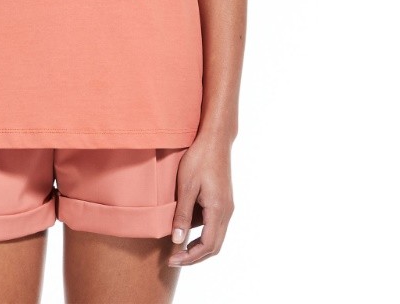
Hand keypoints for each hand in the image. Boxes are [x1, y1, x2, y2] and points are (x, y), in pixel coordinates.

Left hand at [168, 134, 234, 265]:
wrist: (215, 139)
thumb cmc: (199, 158)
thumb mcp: (186, 185)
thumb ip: (182, 214)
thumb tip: (177, 241)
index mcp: (218, 210)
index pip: (207, 246)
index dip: (190, 257)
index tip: (172, 260)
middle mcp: (227, 211)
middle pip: (214, 246)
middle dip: (195, 257)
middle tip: (174, 259)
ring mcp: (227, 206)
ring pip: (216, 237)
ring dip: (199, 246)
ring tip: (178, 247)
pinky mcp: (224, 200)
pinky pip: (215, 225)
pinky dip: (202, 234)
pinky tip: (186, 228)